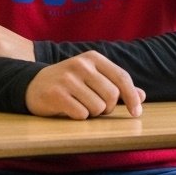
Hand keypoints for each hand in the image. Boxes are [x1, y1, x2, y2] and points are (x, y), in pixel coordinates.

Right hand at [24, 50, 144, 118]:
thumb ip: (116, 85)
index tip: (136, 113)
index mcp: (93, 58)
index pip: (122, 77)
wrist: (33, 85)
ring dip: (93, 113)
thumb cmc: (69, 83)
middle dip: (108, 108)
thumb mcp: (93, 78)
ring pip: (98, 107)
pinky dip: (79, 117)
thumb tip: (142, 95)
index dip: (132, 97)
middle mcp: (81, 64)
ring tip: (80, 106)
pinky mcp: (56, 93)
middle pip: (112, 95)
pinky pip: (81, 114)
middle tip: (96, 107)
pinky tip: (69, 109)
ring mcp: (67, 78)